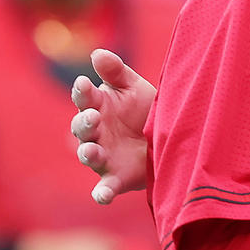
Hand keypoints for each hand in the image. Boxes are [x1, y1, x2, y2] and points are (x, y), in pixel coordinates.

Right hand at [70, 48, 156, 203]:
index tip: (83, 83)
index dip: (82, 91)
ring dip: (88, 153)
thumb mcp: (134, 87)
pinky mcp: (115, 178)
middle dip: (84, 123)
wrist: (168, 137)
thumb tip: (98, 53)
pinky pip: (104, 188)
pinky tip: (102, 196)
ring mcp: (103, 156)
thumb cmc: (145, 108)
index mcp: (97, 106)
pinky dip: (102, 193)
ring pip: (88, 155)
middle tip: (92, 117)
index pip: (84, 97)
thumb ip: (117, 72)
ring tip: (93, 151)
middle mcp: (95, 133)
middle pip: (81, 127)